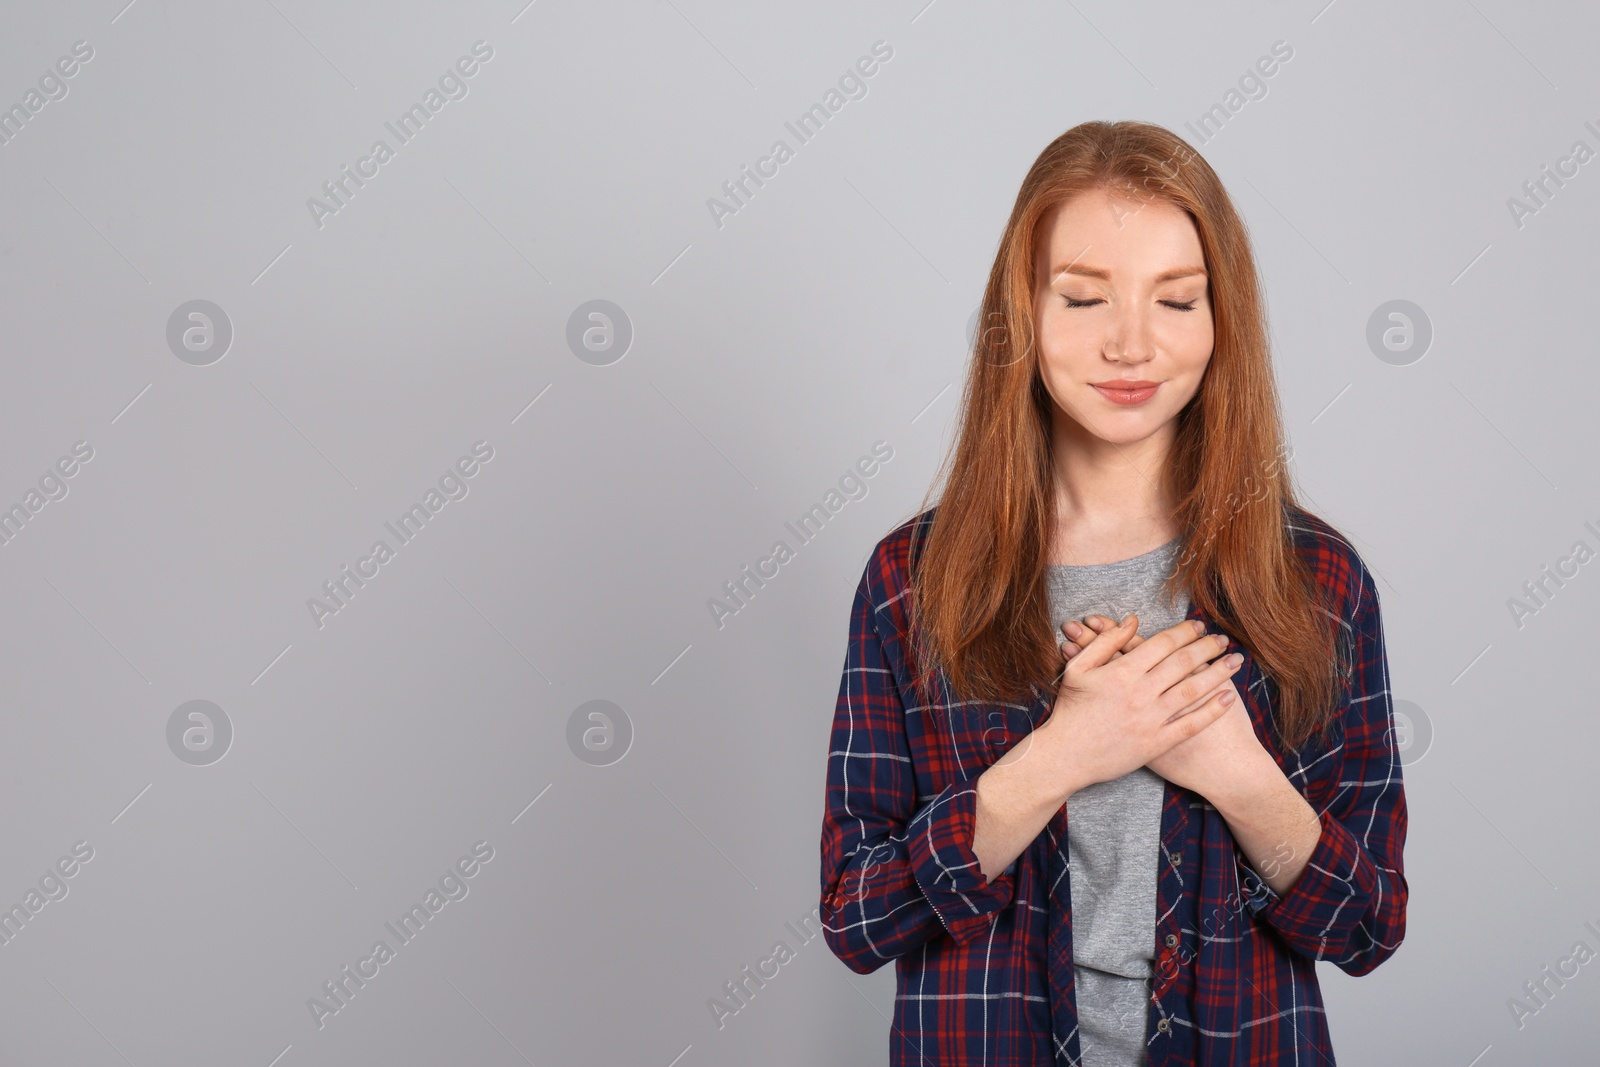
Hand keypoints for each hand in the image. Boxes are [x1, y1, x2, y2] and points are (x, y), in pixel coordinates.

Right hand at [1042, 613, 1242, 791]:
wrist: (1066, 756)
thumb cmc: (1070, 711)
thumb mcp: (1079, 669)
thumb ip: (1105, 642)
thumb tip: (1132, 621)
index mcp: (1122, 672)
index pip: (1163, 643)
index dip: (1185, 631)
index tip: (1199, 625)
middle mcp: (1140, 693)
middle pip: (1183, 662)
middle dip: (1208, 647)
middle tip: (1223, 639)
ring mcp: (1151, 719)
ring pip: (1193, 690)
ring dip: (1218, 673)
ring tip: (1236, 661)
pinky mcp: (1157, 743)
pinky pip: (1191, 724)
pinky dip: (1213, 710)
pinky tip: (1228, 697)